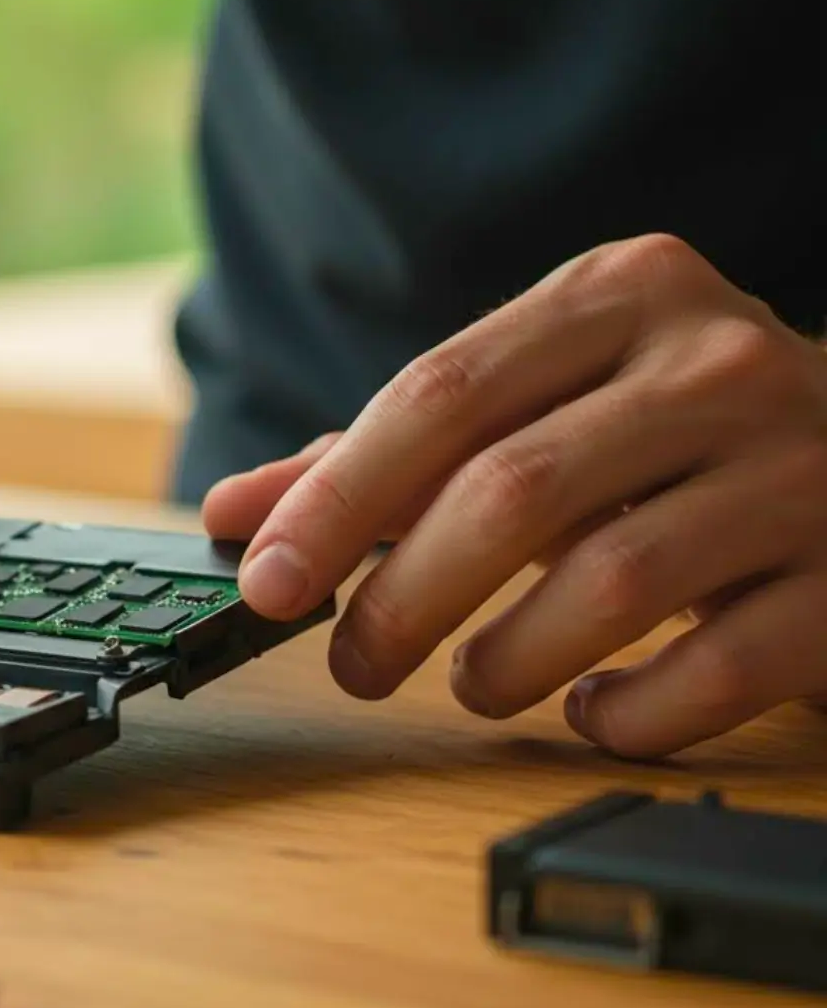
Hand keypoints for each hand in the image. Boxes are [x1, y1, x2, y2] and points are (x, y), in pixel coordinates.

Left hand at [202, 234, 826, 757]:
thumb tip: (236, 511)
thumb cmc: (667, 434)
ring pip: (612, 584)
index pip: (440, 394)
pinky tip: (592, 710)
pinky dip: (630, 713)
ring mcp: (799, 467)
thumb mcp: (539, 407)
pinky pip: (717, 669)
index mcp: (620, 294)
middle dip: (403, 597)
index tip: (265, 579)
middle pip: (513, 491)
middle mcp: (717, 363)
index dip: (336, 499)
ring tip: (473, 682)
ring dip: (506, 659)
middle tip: (352, 663)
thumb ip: (389, 452)